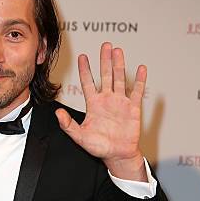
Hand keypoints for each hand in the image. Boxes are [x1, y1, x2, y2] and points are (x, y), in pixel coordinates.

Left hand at [55, 42, 147, 179]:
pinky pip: (136, 91)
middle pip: (105, 75)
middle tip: (105, 45)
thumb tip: (58, 113)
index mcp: (93, 104)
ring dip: (119, 65)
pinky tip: (141, 68)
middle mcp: (107, 100)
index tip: (83, 56)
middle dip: (105, 60)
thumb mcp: (80, 137)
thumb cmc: (99, 147)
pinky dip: (140, 80)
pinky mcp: (133, 108)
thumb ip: (68, 125)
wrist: (117, 155)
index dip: (85, 69)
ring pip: (119, 79)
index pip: (88, 82)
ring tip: (118, 51)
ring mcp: (120, 102)